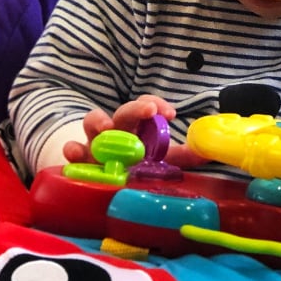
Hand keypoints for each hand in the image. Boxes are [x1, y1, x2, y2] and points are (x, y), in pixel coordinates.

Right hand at [62, 96, 201, 167]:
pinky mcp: (80, 160)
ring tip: (106, 128)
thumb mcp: (159, 159)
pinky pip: (72, 151)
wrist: (102, 176)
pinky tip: (74, 152)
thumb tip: (208, 152)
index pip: (146, 106)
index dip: (156, 104)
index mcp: (137, 126)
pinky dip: (71, 150)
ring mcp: (95, 142)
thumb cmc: (134, 163)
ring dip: (99, 121)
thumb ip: (182, 156)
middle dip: (136, 108)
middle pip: (124, 111)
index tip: (171, 113)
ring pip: (93, 122)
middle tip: (149, 110)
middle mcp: (116, 130)